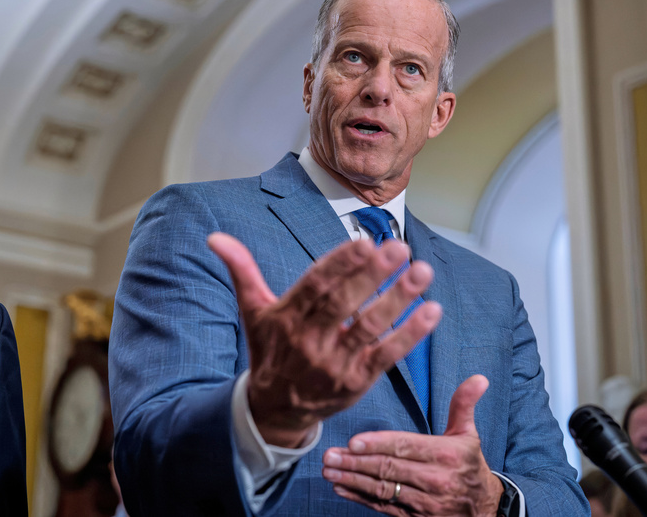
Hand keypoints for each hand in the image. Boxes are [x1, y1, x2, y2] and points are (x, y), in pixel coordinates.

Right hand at [208, 232, 441, 447]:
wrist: (275, 409)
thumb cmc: (269, 348)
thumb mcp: (253, 310)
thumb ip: (241, 270)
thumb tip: (215, 238)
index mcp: (286, 319)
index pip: (315, 287)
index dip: (339, 264)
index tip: (364, 242)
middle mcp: (310, 341)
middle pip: (344, 305)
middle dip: (373, 276)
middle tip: (399, 248)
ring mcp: (335, 364)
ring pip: (370, 328)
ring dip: (398, 299)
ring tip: (422, 272)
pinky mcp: (357, 382)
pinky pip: (387, 356)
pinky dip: (410, 334)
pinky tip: (431, 311)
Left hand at [321, 375, 502, 515]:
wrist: (485, 508)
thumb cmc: (469, 464)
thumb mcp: (468, 434)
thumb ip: (463, 405)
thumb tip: (478, 378)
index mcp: (445, 454)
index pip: (405, 446)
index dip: (377, 445)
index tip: (352, 442)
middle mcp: (435, 479)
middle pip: (388, 468)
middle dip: (355, 462)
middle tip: (329, 456)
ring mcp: (425, 502)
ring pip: (383, 489)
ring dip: (353, 481)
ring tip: (329, 472)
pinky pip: (384, 507)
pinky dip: (361, 499)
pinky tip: (342, 489)